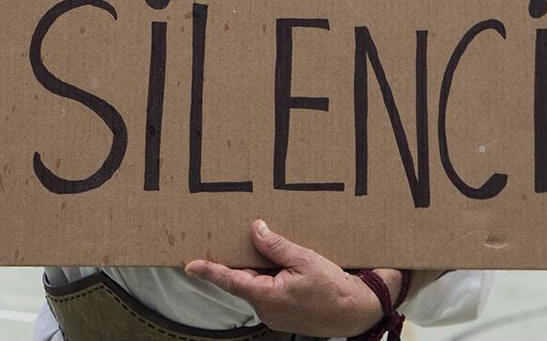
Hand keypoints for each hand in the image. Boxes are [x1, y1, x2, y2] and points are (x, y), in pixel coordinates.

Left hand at [185, 220, 382, 336]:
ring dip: (260, 270)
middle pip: (244, 280)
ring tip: (269, 250)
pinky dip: (271, 279)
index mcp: (267, 295)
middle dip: (241, 262)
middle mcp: (266, 309)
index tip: (190, 264)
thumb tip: (256, 230)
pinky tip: (284, 267)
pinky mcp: (283, 315)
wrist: (355, 312)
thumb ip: (276, 246)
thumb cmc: (333, 288)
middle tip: (233, 240)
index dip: (209, 271)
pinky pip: (269, 293)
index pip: (231, 280)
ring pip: (257, 286)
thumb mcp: (305, 259)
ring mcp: (274, 315)